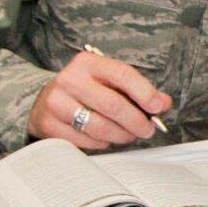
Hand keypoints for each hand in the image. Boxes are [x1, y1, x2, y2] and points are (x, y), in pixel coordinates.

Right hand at [27, 50, 172, 147]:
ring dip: (121, 135)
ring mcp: (56, 103)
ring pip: (99, 127)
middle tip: (147, 129)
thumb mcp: (108, 80)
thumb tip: (162, 103)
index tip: (158, 106)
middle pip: (112, 105)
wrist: (45, 99)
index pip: (122, 75)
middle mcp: (70, 80)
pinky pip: (85, 141)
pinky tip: (106, 138)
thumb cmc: (85, 89)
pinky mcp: (49, 125)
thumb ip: (137, 89)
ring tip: (129, 135)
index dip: (145, 92)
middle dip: (136, 121)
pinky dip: (102, 143)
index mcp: (88, 63)